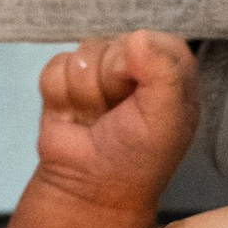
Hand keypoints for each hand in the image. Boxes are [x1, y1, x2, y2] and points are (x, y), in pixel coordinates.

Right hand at [33, 29, 199, 216]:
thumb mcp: (165, 120)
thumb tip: (137, 38)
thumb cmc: (137, 159)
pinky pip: (56, 67)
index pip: (156, 40)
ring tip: (96, 121)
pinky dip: (61, 96)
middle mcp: (137, 67)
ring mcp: (98, 72)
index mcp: (171, 72)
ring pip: (83, 54)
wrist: (89, 189)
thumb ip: (163, 74)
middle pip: (115, 44)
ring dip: (86, 95)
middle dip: (111, 83)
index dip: (142, 61)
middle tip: (117, 116)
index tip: (138, 92)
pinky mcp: (65, 80)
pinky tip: (74, 117)